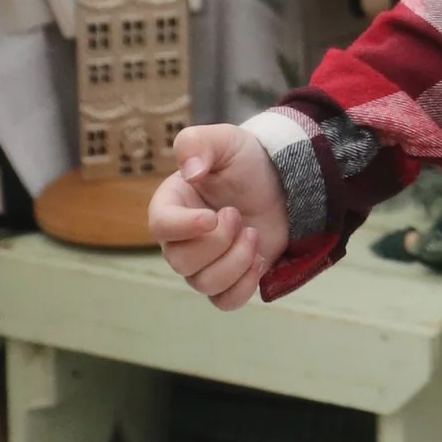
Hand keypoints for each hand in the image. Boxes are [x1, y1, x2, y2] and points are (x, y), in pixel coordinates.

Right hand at [150, 126, 289, 310]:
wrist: (281, 181)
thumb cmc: (246, 160)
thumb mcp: (224, 140)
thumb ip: (197, 143)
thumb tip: (189, 171)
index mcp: (171, 205)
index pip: (160, 226)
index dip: (184, 227)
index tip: (212, 216)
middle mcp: (181, 239)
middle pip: (181, 262)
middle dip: (218, 241)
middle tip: (238, 215)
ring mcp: (204, 263)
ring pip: (204, 284)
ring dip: (236, 261)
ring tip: (252, 233)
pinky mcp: (229, 278)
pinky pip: (225, 302)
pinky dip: (244, 285)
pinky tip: (260, 258)